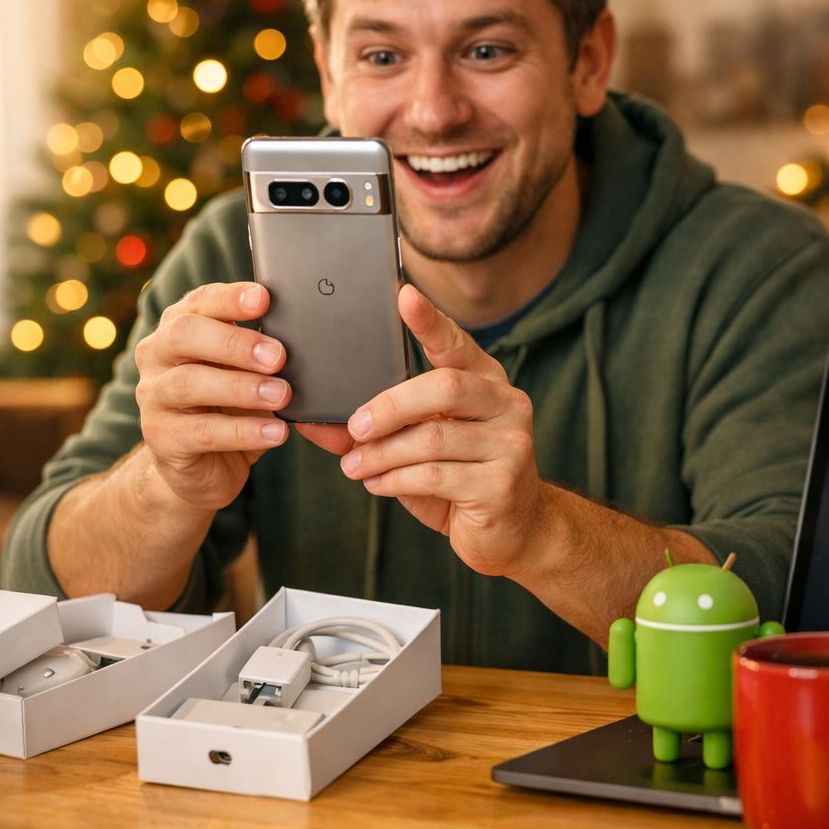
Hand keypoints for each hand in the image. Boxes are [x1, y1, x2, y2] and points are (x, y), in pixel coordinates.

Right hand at [134, 281, 290, 511]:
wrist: (201, 467)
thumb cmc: (227, 408)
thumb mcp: (245, 373)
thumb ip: (261, 352)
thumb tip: (302, 337)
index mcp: (180, 327)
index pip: (200, 301)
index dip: (230, 298)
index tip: (264, 299)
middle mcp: (157, 356)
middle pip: (185, 335)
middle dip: (234, 342)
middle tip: (277, 356)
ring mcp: (153, 397)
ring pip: (189, 383)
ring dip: (241, 387)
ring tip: (281, 395)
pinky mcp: (161, 438)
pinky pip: (202, 432)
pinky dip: (243, 431)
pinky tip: (275, 432)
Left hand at [314, 284, 546, 577]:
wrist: (515, 532)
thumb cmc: (460, 480)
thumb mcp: (418, 448)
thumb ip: (373, 431)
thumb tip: (313, 423)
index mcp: (487, 382)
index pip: (457, 344)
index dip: (431, 321)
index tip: (404, 296)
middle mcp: (507, 405)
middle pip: (444, 388)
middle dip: (389, 405)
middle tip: (355, 426)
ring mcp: (511, 445)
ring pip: (433, 438)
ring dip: (383, 453)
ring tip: (354, 466)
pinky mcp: (502, 485)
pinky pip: (436, 476)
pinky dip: (396, 479)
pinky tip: (377, 484)